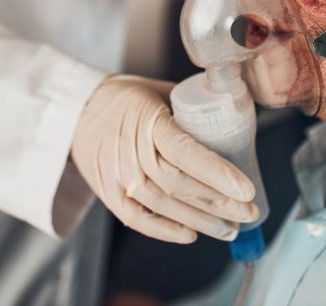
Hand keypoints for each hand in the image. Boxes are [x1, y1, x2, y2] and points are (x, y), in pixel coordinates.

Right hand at [72, 75, 258, 242]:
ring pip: (163, 205)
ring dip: (200, 220)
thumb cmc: (126, 98)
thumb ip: (192, 109)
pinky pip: (137, 219)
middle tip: (248, 211)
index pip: (186, 151)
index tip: (246, 189)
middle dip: (219, 203)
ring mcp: (116, 175)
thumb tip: (236, 121)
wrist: (77, 109)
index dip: (218, 173)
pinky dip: (165, 230)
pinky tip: (191, 234)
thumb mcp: (161, 91)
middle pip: (180, 183)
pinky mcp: (107, 193)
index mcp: (148, 121)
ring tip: (229, 227)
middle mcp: (131, 151)